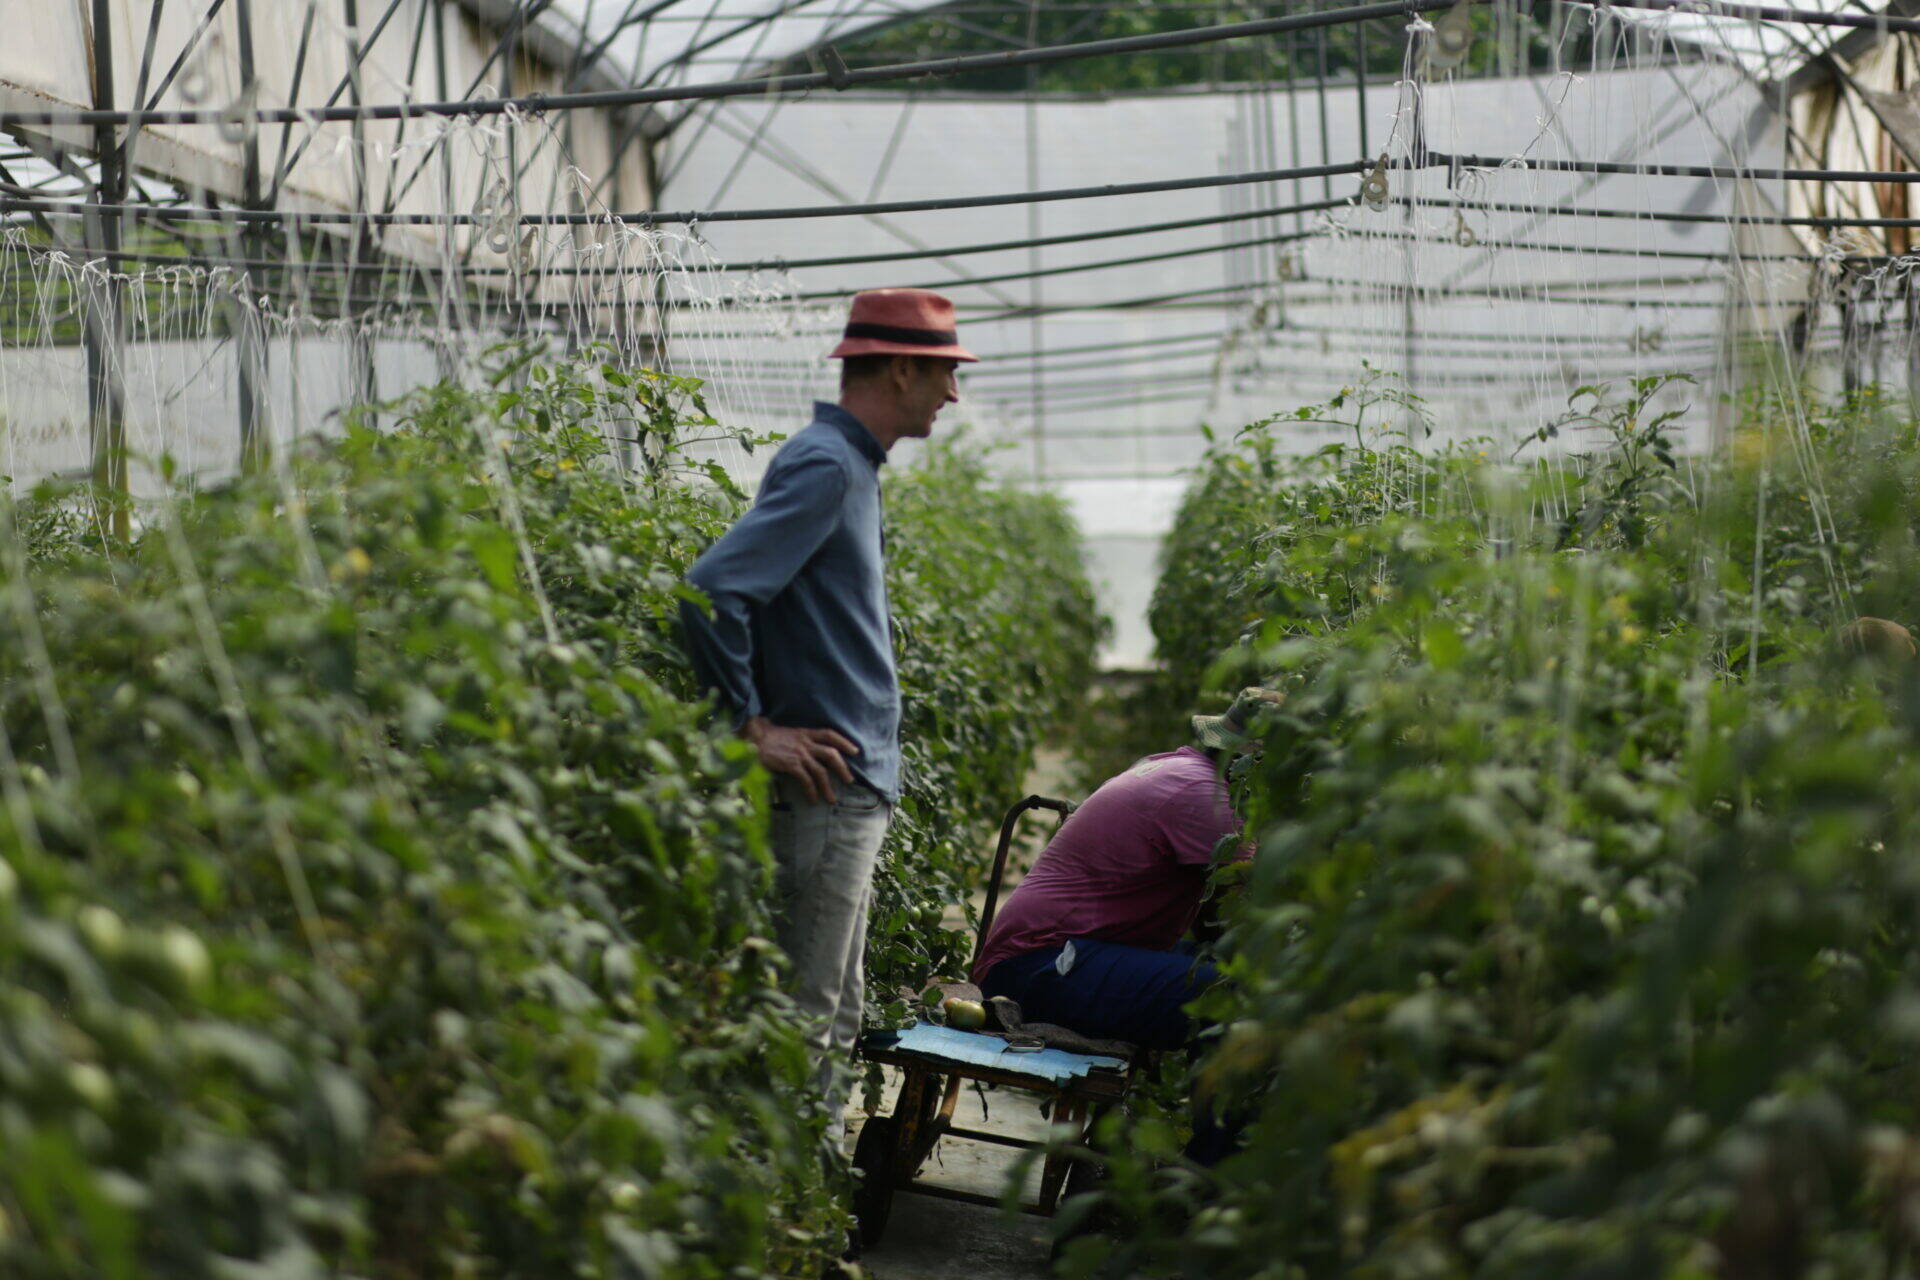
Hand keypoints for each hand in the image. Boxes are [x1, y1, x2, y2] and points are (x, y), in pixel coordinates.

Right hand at [742, 717, 859, 803]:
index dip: (844, 742)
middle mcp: (806, 743)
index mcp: (806, 733)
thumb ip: (805, 742)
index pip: (830, 734)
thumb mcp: (792, 735)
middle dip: (842, 768)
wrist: (756, 738)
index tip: (855, 751)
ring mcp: (799, 754)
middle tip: (849, 781)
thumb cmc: (773, 739)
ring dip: (828, 787)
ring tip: (832, 799)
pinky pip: (806, 780)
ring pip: (820, 771)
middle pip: (831, 754)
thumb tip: (816, 755)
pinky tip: (813, 799)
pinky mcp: (791, 764)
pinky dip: (811, 791)